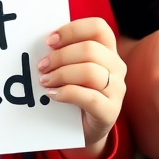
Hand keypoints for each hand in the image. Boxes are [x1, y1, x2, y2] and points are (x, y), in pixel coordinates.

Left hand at [38, 17, 125, 158]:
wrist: (84, 130)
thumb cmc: (76, 94)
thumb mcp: (74, 69)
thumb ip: (66, 54)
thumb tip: (44, 45)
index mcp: (108, 50)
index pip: (98, 28)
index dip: (72, 30)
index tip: (50, 41)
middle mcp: (117, 66)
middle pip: (90, 49)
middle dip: (60, 56)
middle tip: (42, 66)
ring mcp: (117, 89)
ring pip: (89, 71)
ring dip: (61, 74)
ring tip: (45, 81)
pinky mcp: (111, 111)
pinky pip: (89, 97)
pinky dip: (67, 93)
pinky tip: (53, 94)